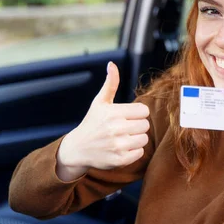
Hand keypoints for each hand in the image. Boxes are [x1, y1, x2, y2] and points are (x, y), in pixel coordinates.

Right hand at [56, 62, 149, 180]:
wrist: (77, 148)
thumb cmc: (92, 123)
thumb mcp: (99, 102)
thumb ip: (110, 83)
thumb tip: (112, 64)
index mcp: (113, 112)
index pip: (143, 110)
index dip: (137, 113)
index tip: (127, 116)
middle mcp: (115, 128)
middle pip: (145, 125)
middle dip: (137, 126)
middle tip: (125, 128)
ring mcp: (117, 145)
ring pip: (144, 139)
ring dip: (137, 139)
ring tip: (124, 138)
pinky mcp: (119, 159)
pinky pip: (140, 153)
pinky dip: (134, 152)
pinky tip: (122, 148)